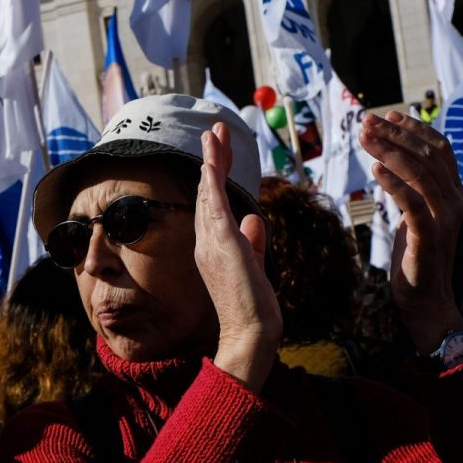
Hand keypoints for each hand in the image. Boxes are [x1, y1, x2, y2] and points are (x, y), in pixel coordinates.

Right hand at [196, 122, 280, 390]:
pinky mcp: (221, 242)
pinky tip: (212, 159)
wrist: (251, 332)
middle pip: (208, 192)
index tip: (218, 154)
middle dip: (212, 159)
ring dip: (212, 160)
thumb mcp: (256, 267)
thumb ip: (253, 243)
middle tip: (214, 130)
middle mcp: (207, 241)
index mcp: (215, 248)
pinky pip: (214, 202)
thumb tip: (254, 219)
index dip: (215, 177)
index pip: (215, 205)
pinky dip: (212, 179)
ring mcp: (212, 241)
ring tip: (213, 132)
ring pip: (209, 191)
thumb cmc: (253, 308)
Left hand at [360, 111, 462, 350]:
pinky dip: (394, 183)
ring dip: (390, 151)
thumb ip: (414, 188)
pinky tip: (376, 170)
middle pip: (427, 154)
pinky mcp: (430, 236)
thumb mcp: (417, 214)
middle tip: (367, 122)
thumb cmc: (416, 256)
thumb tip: (393, 159)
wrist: (425, 299)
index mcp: (453, 191)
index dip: (415, 128)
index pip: (439, 148)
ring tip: (365, 138)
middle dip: (395, 134)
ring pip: (420, 173)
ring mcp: (444, 218)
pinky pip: (412, 203)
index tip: (389, 115)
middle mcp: (454, 200)